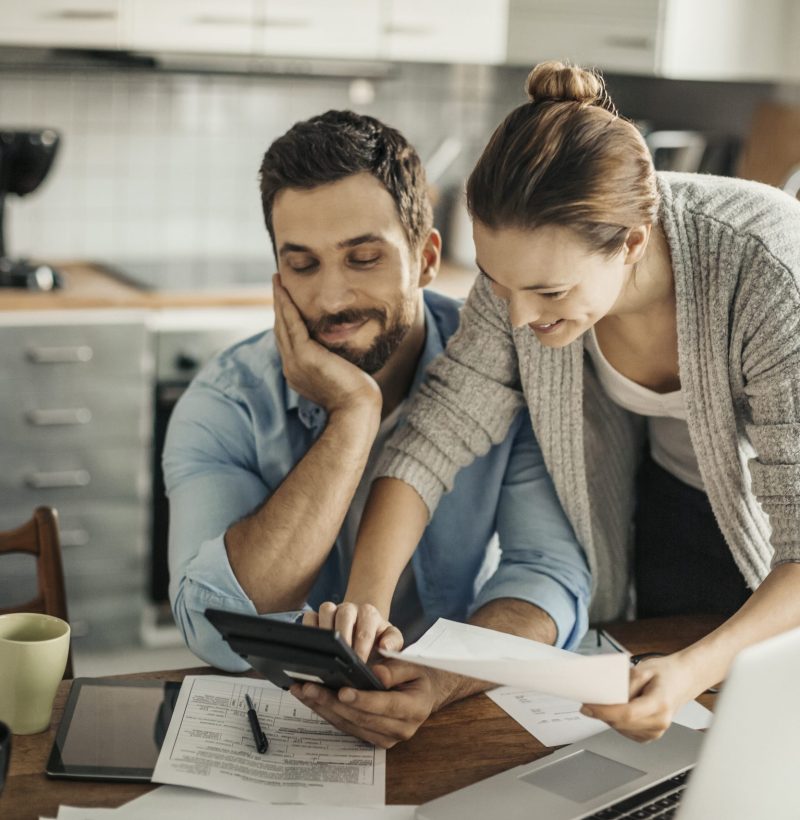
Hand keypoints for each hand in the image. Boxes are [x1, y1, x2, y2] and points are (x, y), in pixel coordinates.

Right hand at [272, 274, 380, 414]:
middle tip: (277, 283)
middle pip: (280, 329)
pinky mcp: (304, 355)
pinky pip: (291, 324)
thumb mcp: (339, 374)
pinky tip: (284, 290)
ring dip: (279, 300)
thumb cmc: (356, 396)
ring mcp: (295, 361)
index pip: (287, 340)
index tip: (285, 302)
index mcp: (298, 372)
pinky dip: (286, 305)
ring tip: (277, 281)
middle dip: (278, 305)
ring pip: (282, 324)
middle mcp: (291, 366)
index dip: (284, 319)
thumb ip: (333, 361)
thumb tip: (341, 352)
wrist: (356, 409)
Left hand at [290, 660, 451, 747]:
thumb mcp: (413, 666)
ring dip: (323, 708)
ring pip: (349, 724)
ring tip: (303, 691)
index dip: (362, 699)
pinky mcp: (372, 739)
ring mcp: (385, 738)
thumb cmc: (418, 676)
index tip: (341, 690)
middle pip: (361, 718)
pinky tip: (312, 699)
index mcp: (414, 709)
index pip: (384, 705)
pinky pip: (346, 727)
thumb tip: (377, 675)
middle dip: (332, 702)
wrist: (425, 694)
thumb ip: (396, 669)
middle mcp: (400, 729)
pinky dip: (327, 712)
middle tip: (310, 687)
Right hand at [303, 602, 402, 661]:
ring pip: (325, 610)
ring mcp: (332, 610)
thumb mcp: (392, 639)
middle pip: (344, 615)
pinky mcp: (317, 615)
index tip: (359, 663)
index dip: (362, 647)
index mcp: (369, 613)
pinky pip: (309, 616)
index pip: (366, 628)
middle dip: (343, 638)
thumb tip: (385, 647)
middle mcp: (350, 608)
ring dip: (325, 631)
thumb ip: (394, 643)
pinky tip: (311, 647)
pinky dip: (309, 629)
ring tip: (326, 653)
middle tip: (342, 659)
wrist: (364, 626)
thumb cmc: (377, 637)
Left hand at [580, 653, 698, 741]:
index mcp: (660, 704)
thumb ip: (623, 684)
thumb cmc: (666, 673)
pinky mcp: (650, 736)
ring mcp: (656, 732)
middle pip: (621, 723)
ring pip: (621, 729)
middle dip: (602, 713)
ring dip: (608, 717)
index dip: (604, 711)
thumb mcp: (642, 669)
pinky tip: (617, 709)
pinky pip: (626, 731)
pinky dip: (617, 721)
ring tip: (607, 700)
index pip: (627, 714)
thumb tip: (605, 696)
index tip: (587, 706)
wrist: (683, 679)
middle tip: (589, 700)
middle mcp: (660, 722)